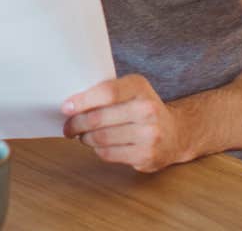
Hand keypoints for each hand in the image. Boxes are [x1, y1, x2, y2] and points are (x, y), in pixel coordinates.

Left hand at [61, 74, 187, 172]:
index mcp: (139, 86)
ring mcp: (149, 134)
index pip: (106, 92)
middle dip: (77, 123)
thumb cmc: (142, 108)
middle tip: (68, 126)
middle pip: (100, 118)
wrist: (175, 133)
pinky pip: (110, 154)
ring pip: (102, 138)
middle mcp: (147, 109)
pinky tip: (97, 145)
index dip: (82, 101)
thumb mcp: (130, 90)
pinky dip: (98, 150)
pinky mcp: (147, 156)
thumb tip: (71, 103)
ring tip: (81, 135)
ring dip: (85, 138)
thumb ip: (106, 91)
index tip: (66, 107)